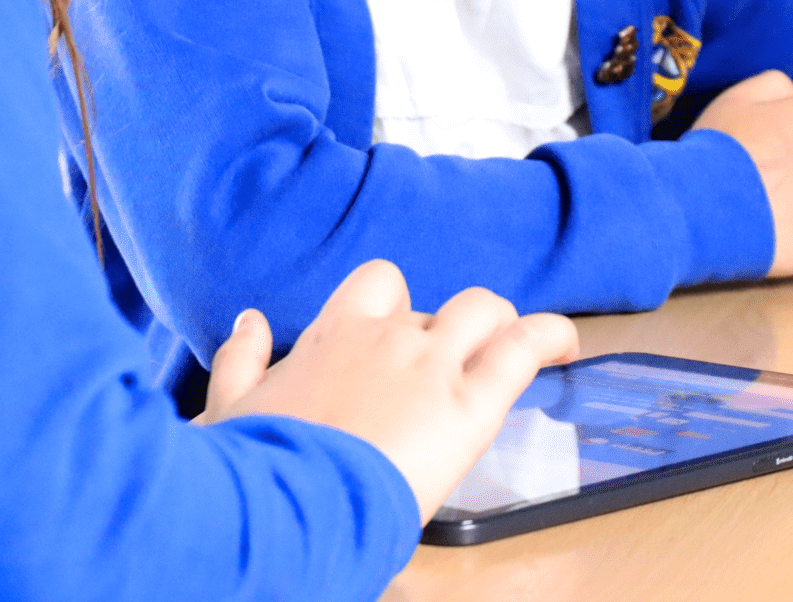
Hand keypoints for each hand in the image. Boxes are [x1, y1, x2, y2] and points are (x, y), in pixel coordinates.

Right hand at [195, 260, 579, 521]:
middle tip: (455, 365)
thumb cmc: (256, 467)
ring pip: (484, 310)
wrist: (285, 506)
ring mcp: (430, 366)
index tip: (403, 333)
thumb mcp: (226, 406)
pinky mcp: (468, 406)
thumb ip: (240, 358)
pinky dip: (552, 337)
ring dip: (501, 325)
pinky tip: (566, 345)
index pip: (378, 286)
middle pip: (437, 303)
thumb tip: (248, 321)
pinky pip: (523, 350)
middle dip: (451, 326)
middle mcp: (386, 337)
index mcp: (332, 335)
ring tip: (514, 348)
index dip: (399, 306)